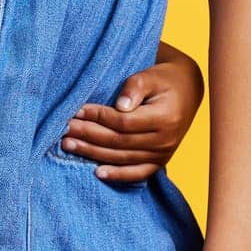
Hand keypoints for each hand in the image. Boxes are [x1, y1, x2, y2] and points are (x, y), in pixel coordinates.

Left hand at [60, 44, 204, 182]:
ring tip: (68, 145)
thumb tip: (120, 105)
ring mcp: (163, 153)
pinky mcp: (160, 161)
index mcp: (165, 117)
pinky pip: (138, 174)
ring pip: (123, 158)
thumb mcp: (151, 75)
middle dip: (89, 135)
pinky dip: (117, 175)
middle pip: (120, 142)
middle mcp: (165, 140)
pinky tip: (97, 173)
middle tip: (64, 129)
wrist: (186, 91)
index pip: (124, 122)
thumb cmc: (164, 80)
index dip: (98, 117)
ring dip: (93, 153)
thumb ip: (135, 87)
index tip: (77, 110)